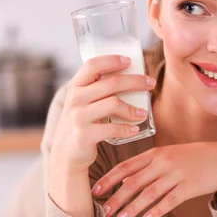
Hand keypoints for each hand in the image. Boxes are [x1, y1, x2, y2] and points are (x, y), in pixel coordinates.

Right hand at [50, 55, 156, 174]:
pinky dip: (127, 128)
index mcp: (75, 87)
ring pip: (114, 103)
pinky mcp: (84, 135)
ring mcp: (78, 117)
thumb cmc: (80, 125)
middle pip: (111, 82)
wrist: (65, 155)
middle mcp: (75, 99)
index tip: (129, 61)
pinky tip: (135, 129)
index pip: (92, 65)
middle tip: (151, 83)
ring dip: (133, 108)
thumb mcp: (81, 104)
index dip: (111, 60)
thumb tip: (129, 76)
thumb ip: (96, 90)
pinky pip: (113, 128)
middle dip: (135, 81)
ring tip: (143, 113)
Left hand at [91, 142, 216, 216]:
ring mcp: (177, 174)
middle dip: (117, 197)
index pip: (126, 166)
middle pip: (134, 181)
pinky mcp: (190, 186)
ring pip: (150, 192)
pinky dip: (158, 210)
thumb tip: (123, 182)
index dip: (109, 179)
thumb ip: (145, 167)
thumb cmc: (191, 159)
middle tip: (104, 210)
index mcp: (155, 153)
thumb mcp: (167, 157)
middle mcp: (164, 162)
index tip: (96, 191)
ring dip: (133, 207)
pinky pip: (171, 200)